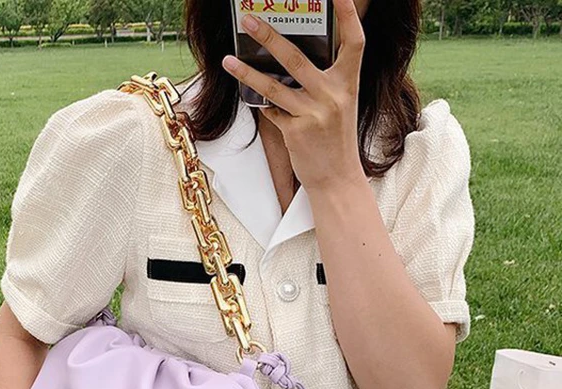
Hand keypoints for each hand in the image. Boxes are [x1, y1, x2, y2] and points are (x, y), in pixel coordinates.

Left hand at [222, 0, 366, 192]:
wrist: (336, 178)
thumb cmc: (335, 138)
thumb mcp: (339, 104)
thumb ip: (324, 81)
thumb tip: (289, 59)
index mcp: (348, 83)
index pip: (354, 41)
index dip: (349, 15)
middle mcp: (333, 95)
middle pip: (296, 57)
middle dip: (269, 35)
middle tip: (249, 19)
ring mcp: (313, 113)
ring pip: (273, 86)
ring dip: (247, 71)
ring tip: (228, 60)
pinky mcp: (295, 131)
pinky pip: (271, 111)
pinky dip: (263, 105)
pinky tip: (256, 101)